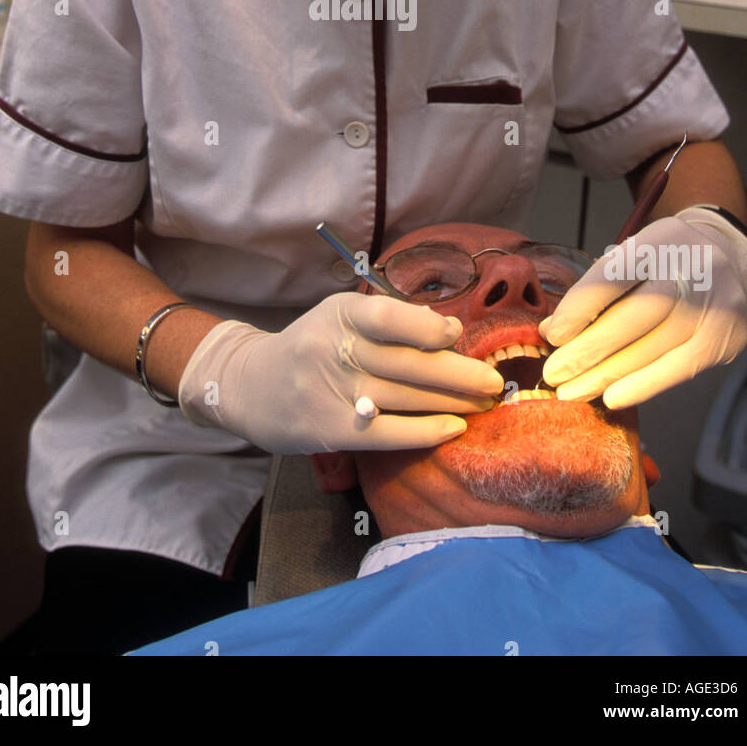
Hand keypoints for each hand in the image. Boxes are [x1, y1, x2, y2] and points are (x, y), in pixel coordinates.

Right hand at [178, 291, 503, 452]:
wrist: (252, 385)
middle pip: (407, 363)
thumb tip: (447, 331)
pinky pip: (388, 432)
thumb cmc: (313, 346)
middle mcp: (333, 350)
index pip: (388, 318)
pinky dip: (426, 431)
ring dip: (452, 403)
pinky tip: (454, 428)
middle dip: (459, 374)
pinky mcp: (331, 429)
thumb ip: (387, 321)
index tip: (455, 334)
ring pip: (405, 398)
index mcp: (339, 314)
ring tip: (484, 404)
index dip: (427, 327)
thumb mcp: (340, 318)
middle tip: (494, 381)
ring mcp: (331, 391)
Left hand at [537, 210, 746, 407]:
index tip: (552, 336)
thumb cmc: (664, 262)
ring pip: (653, 347)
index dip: (579, 309)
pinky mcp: (727, 337)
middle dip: (588, 350)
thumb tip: (552, 331)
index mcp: (660, 241)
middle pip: (633, 316)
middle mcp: (693, 269)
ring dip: (607, 375)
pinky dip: (642, 385)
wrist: (728, 259)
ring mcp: (716, 305)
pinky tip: (612, 396)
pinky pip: (678, 368)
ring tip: (573, 391)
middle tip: (554, 373)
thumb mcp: (632, 258)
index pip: (614, 276)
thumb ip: (595, 290)